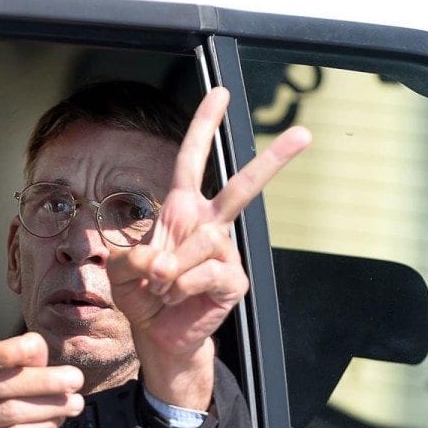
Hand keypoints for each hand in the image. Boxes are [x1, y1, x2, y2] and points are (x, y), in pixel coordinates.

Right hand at [0, 332, 83, 427]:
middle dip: (44, 381)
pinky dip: (43, 426)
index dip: (4, 351)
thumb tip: (37, 346)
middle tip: (74, 379)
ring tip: (75, 402)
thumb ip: (21, 356)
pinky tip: (57, 419)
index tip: (36, 345)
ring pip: (11, 412)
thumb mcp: (5, 369)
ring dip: (50, 406)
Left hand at [107, 87, 310, 409]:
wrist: (158, 335)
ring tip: (161, 286)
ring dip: (170, 268)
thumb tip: (162, 263)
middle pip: (240, 188)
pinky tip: (176, 297)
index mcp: (181, 210)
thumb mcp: (122, 270)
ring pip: (203, 242)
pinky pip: (205, 273)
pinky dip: (180, 286)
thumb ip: (133, 257)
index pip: (191, 160)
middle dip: (273, 161)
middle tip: (305, 134)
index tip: (221, 92)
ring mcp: (225, 253)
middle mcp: (208, 225)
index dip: (204, 126)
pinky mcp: (232, 281)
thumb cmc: (142, 295)